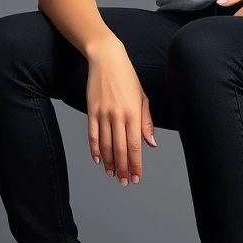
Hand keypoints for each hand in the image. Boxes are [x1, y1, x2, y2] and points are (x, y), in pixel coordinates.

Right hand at [85, 38, 156, 185]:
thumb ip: (146, 122)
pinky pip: (92, 135)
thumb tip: (151, 143)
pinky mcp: (91, 111)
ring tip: (113, 174)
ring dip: (110, 163)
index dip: (136, 164)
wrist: (107, 60)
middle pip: (120, 149)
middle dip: (124, 168)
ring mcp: (103, 114)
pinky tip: (98, 160)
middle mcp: (118, 116)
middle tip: (125, 182)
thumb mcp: (142, 98)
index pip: (135, 145)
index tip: (137, 177)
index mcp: (133, 113)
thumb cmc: (127, 78)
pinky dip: (95, 149)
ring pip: (106, 145)